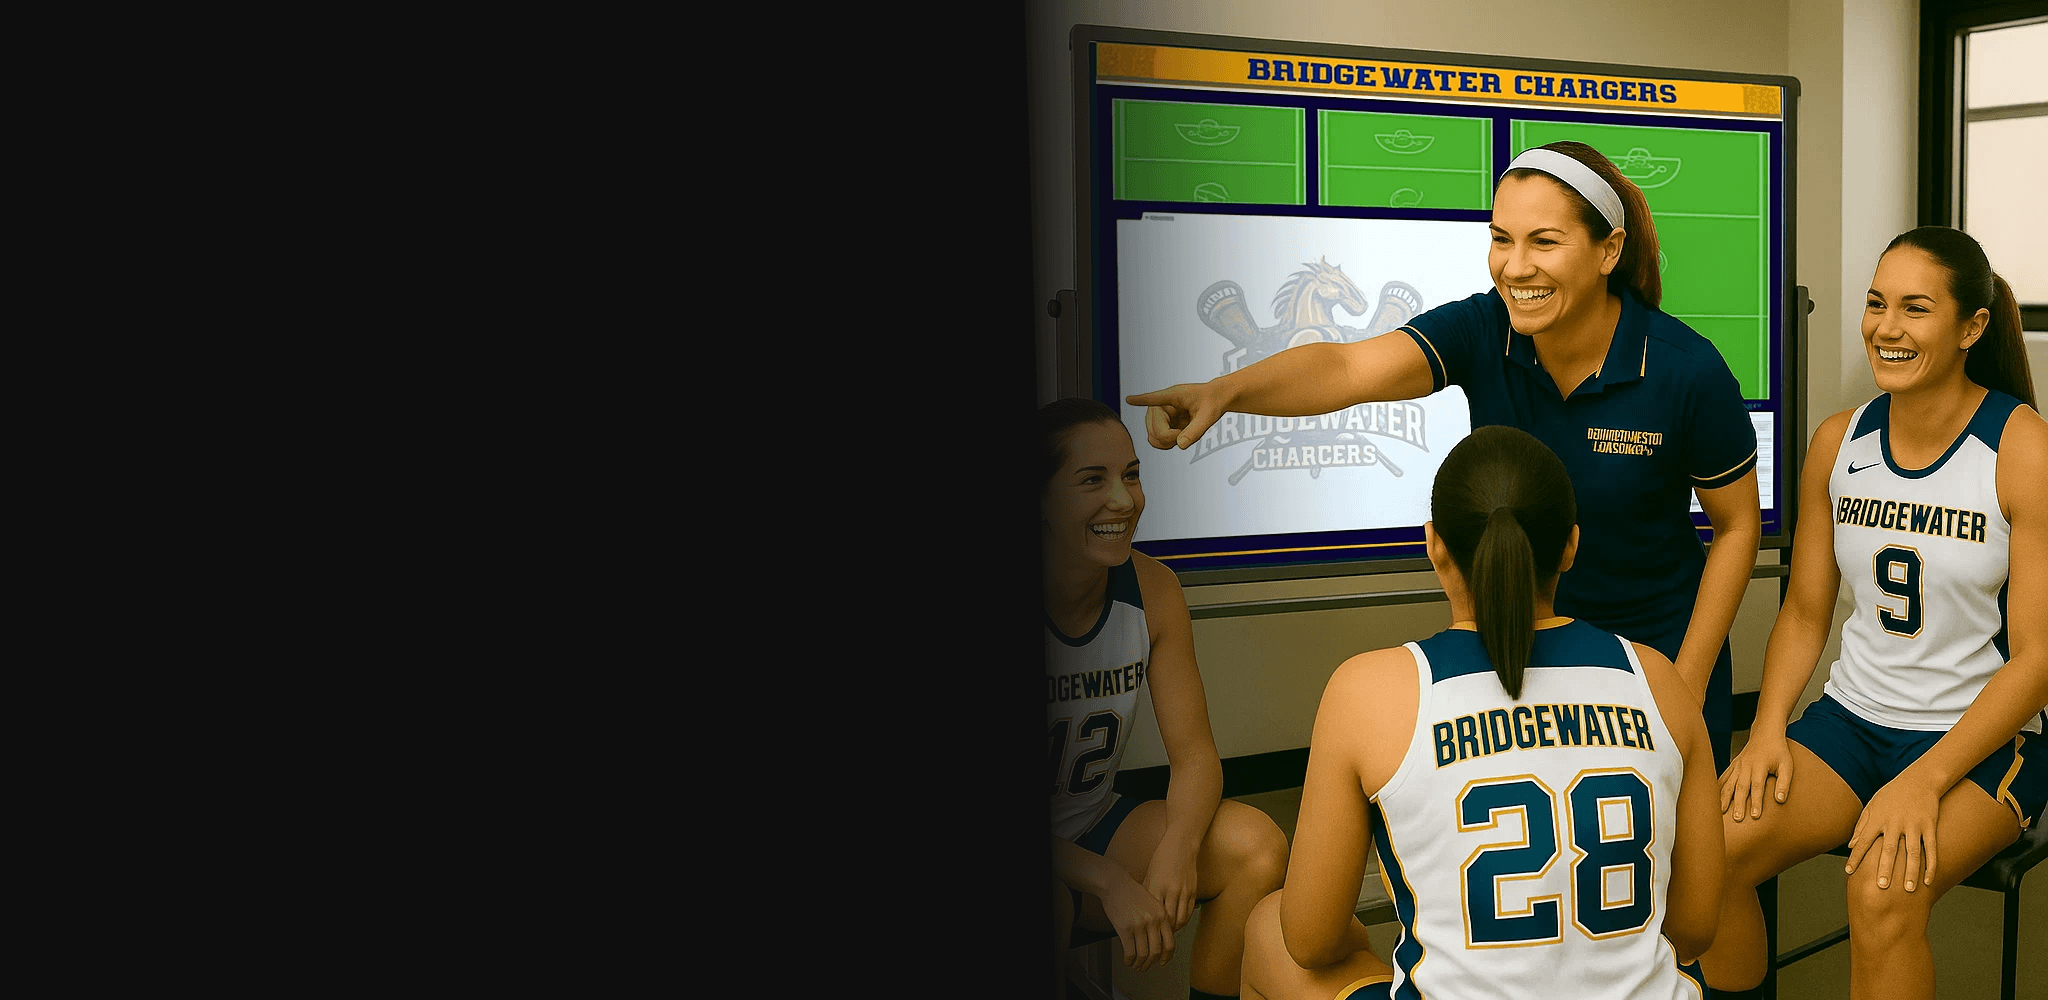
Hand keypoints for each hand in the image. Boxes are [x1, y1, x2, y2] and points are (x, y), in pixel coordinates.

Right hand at [1100, 869, 1176, 970]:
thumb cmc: (1132, 893)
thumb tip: (1160, 942)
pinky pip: (1130, 951)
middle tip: (1145, 967)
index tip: (1162, 962)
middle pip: (1156, 951)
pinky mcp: (1125, 928)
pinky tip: (1127, 961)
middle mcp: (1153, 921)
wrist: (1116, 884)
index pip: (1169, 943)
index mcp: (1162, 915)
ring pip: (1143, 954)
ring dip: (1139, 964)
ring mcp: (1139, 925)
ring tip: (1135, 966)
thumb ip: (1159, 920)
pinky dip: (1129, 960)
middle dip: (1150, 963)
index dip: (1166, 957)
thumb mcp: (1153, 904)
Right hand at [1125, 383, 1229, 450]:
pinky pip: (1157, 440)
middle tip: (1186, 436)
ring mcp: (1158, 415)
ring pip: (1153, 438)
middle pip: (1154, 430)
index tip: (1129, 399)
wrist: (1215, 400)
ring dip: (1167, 443)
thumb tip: (1180, 445)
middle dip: (1169, 438)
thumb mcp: (1208, 416)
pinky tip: (1180, 435)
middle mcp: (1160, 405)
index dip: (1141, 400)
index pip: (1154, 399)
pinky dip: (1168, 443)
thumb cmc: (1212, 402)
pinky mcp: (1160, 423)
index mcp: (1172, 396)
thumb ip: (1195, 431)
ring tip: (1183, 435)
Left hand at [1142, 847, 1197, 931]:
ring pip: (1181, 919)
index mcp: (1157, 888)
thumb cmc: (1161, 860)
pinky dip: (1184, 920)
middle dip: (1164, 933)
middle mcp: (1171, 891)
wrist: (1180, 846)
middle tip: (1159, 938)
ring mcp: (1184, 892)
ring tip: (1168, 934)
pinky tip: (1178, 923)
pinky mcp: (1194, 891)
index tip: (1149, 934)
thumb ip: (1147, 894)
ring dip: (1175, 929)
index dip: (1153, 928)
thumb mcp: (1149, 876)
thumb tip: (1141, 911)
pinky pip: (1189, 912)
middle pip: (1169, 921)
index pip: (1155, 916)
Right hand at [1719, 729, 1794, 821]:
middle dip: (1738, 804)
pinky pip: (1723, 778)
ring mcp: (1737, 765)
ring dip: (1724, 798)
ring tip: (1720, 812)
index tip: (1755, 816)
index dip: (1756, 801)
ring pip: (1729, 783)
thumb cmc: (1778, 751)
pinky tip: (1714, 798)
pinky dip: (1718, 788)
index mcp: (1760, 766)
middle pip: (1740, 787)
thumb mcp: (1787, 765)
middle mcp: (1746, 766)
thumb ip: (1784, 783)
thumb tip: (1780, 800)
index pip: (1757, 786)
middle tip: (1737, 819)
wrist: (1765, 734)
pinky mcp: (1733, 766)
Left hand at [1844, 772, 1942, 892]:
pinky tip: (1928, 881)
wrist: (1919, 779)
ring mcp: (1914, 825)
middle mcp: (1894, 822)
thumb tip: (1851, 846)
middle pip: (1888, 849)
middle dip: (1884, 868)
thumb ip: (1862, 825)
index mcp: (1878, 818)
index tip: (1848, 872)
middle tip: (1881, 887)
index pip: (1863, 840)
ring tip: (1907, 890)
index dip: (1856, 856)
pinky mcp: (1930, 826)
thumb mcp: (1873, 805)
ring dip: (1910, 872)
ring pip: (1912, 852)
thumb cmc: (1891, 795)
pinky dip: (1931, 866)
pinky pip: (1931, 849)